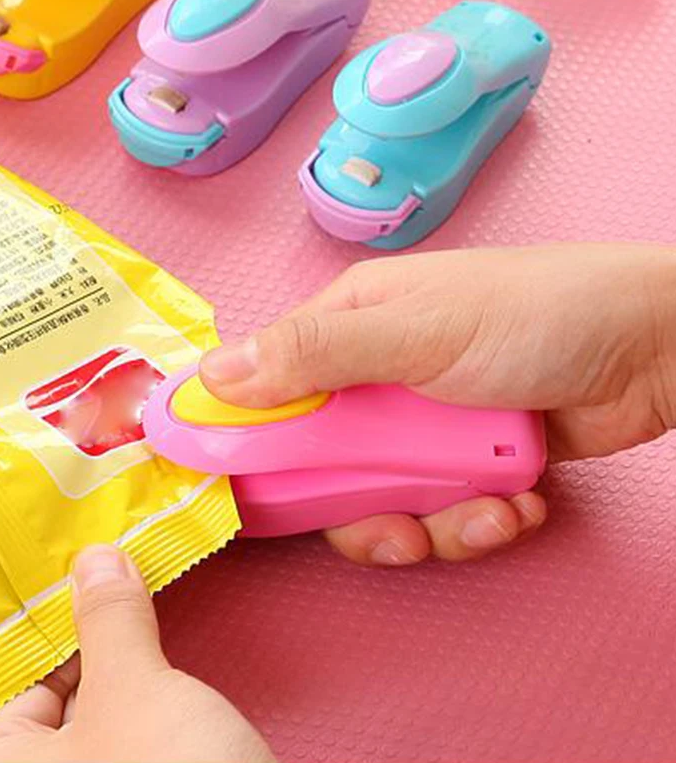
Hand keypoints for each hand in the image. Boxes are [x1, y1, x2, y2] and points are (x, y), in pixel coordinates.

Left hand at [0, 545, 275, 762]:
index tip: (79, 565)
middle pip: (57, 700)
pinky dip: (146, 703)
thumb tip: (94, 558)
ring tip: (136, 592)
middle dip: (90, 637)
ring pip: (100, 721)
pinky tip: (162, 663)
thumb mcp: (135, 692)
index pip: (13, 683)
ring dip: (123, 666)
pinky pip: (131, 741)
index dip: (51, 619)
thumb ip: (109, 620)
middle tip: (112, 565)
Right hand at [199, 243, 675, 565]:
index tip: (240, 489)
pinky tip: (517, 505)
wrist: (653, 349)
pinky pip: (440, 511)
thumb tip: (213, 375)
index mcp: (348, 325)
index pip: (267, 383)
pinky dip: (477, 521)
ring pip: (382, 499)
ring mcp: (421, 423)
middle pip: (324, 463)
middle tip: (395, 529)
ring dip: (434, 522)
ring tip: (487, 511)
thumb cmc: (535, 315)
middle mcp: (375, 376)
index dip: (249, 436)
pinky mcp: (465, 460)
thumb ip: (315, 355)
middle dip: (361, 509)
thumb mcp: (417, 332)